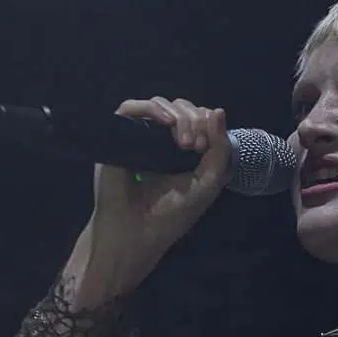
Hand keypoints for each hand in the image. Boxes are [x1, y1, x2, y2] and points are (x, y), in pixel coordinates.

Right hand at [64, 98, 231, 307]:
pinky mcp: (118, 137)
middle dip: (196, 120)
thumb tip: (219, 111)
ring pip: (161, 104)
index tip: (207, 148)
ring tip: (185, 143)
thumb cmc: (172, 213)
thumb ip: (219, 149)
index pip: (198, 119)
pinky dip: (153, 108)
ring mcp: (138, 136)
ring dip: (181, 117)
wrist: (137, 231)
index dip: (208, 124)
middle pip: (182, 108)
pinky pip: (131, 107)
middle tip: (196, 146)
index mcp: (182, 151)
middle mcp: (160, 140)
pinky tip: (166, 122)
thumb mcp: (208, 182)